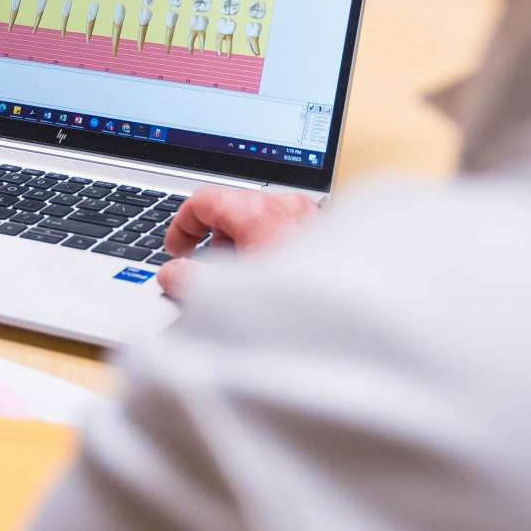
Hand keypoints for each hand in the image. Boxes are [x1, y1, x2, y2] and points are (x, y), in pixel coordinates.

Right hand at [156, 187, 316, 300]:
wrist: (358, 331)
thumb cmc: (303, 308)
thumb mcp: (232, 294)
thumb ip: (190, 280)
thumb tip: (172, 276)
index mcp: (260, 211)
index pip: (204, 200)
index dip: (181, 225)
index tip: (175, 249)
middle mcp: (288, 206)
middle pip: (233, 210)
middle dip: (215, 242)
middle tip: (211, 274)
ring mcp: (310, 219)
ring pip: (261, 222)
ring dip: (244, 248)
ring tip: (246, 284)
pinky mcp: (327, 237)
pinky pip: (286, 234)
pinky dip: (270, 252)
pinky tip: (274, 287)